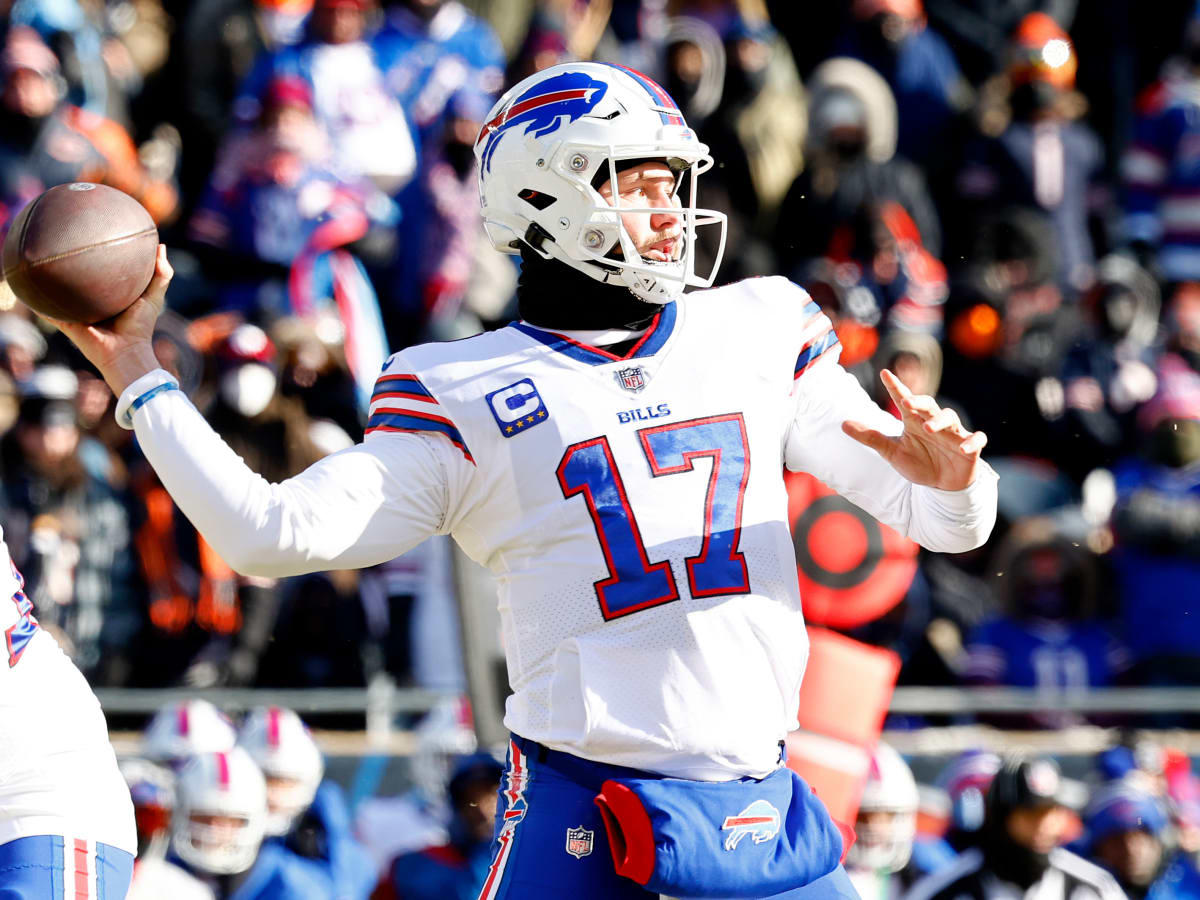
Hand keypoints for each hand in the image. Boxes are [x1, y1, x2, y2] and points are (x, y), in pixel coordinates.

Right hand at [46, 244, 171, 394]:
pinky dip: (36, 300)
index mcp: (108, 294)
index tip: (92, 233)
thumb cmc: (140, 325)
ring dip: (46, 280)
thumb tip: (161, 246)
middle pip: (76, 280)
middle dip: (67, 264)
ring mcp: (75, 311)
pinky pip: (46, 309)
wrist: (125, 350)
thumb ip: (161, 274)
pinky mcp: (65, 321)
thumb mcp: (153, 296)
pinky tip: (24, 286)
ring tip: (36, 260)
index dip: (96, 256)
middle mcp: (90, 301)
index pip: (100, 272)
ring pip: (58, 292)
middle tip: (60, 241)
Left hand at [842, 369, 986, 490]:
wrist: (942, 486)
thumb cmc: (919, 463)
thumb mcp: (891, 452)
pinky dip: (971, 442)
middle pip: (928, 405)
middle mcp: (933, 423)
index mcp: (914, 421)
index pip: (903, 400)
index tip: (884, 373)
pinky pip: (976, 440)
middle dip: (919, 401)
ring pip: (950, 417)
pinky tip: (963, 447)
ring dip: (939, 421)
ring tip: (927, 427)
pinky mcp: (970, 448)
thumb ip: (870, 437)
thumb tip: (843, 424)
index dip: (895, 386)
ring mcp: (953, 434)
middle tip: (907, 402)